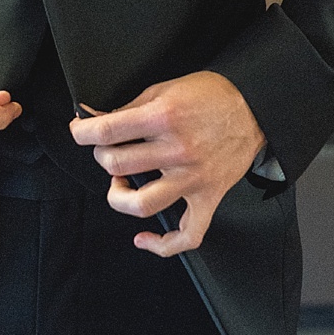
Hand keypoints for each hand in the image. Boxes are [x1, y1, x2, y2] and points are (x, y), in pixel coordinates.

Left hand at [69, 70, 266, 255]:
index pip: (105, 132)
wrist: (254, 108)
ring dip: (118, 196)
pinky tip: (144, 239)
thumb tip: (93, 118)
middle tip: (108, 150)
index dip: (81, 133)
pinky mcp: (209, 197)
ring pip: (142, 204)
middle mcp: (176, 151)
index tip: (79, 132)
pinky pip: (188, 235)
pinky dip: (163, 244)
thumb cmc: (208, 96)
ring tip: (120, 182)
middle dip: (102, 157)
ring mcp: (193, 178)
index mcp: (162, 118)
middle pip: (116, 165)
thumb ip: (127, 108)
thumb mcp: (161, 90)